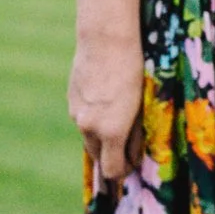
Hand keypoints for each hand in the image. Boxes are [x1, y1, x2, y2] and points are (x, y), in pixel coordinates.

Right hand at [67, 34, 144, 188]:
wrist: (106, 41)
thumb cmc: (135, 70)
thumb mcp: (142, 105)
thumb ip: (137, 132)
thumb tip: (134, 154)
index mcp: (111, 131)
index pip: (112, 168)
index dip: (122, 172)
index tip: (131, 168)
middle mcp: (89, 126)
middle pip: (97, 156)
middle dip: (111, 158)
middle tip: (126, 154)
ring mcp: (77, 113)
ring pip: (88, 137)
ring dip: (101, 138)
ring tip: (118, 125)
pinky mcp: (71, 100)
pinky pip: (82, 118)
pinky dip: (93, 119)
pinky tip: (106, 104)